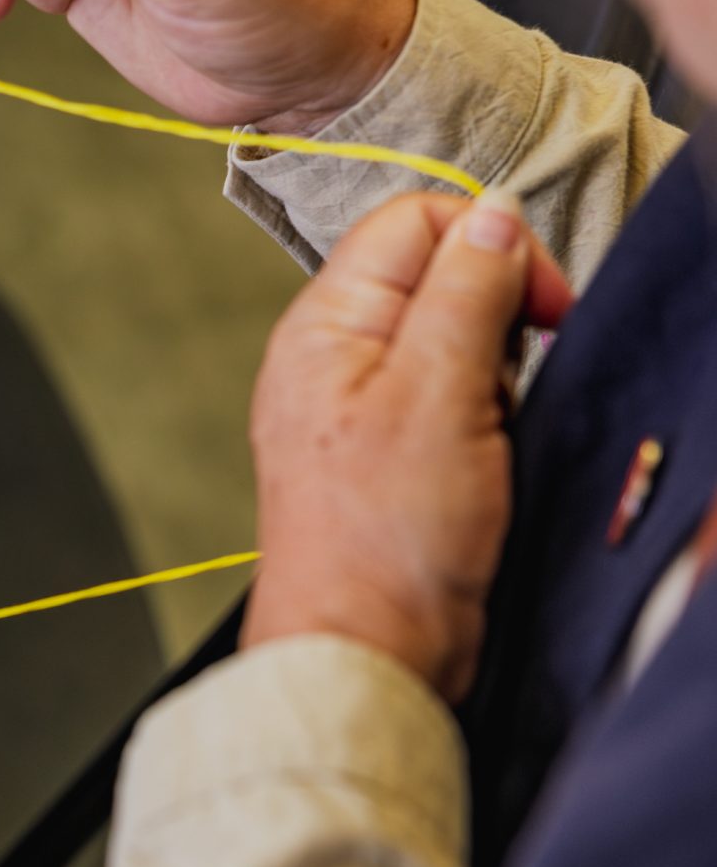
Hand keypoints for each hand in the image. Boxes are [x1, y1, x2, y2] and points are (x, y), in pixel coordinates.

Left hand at [242, 193, 574, 700]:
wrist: (370, 649)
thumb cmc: (385, 539)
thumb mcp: (440, 393)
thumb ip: (466, 294)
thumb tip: (490, 217)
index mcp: (326, 324)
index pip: (414, 221)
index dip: (489, 244)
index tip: (540, 305)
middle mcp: (335, 356)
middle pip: (441, 276)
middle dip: (498, 318)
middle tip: (501, 384)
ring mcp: (363, 405)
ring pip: (459, 342)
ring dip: (496, 376)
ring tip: (485, 438)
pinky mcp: (394, 451)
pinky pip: (458, 401)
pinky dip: (489, 419)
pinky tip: (485, 463)